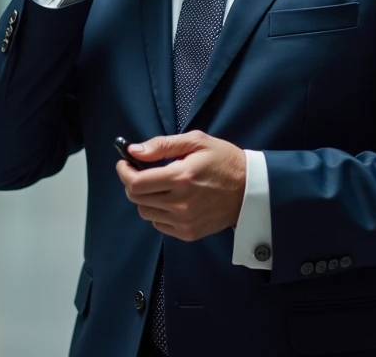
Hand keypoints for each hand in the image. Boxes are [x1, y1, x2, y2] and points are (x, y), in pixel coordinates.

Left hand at [116, 131, 246, 241]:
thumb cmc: (224, 161)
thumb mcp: (196, 141)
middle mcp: (180, 203)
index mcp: (181, 177)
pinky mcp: (189, 233)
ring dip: (146, 198)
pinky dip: (158, 212)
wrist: (251, 190)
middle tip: (141, 172)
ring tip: (160, 186)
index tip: (125, 163)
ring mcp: (184, 221)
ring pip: (145, 212)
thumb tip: (134, 151)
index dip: (124, 172)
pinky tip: (171, 200)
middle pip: (136, 198)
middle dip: (132, 183)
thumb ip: (162, 145)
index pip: (136, 183)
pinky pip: (159, 224)